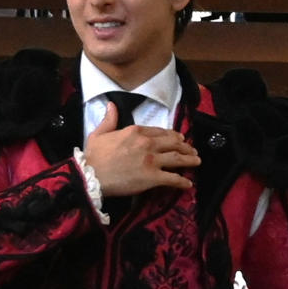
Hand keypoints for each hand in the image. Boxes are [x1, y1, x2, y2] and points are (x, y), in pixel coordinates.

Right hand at [81, 105, 198, 197]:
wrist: (91, 176)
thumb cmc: (92, 156)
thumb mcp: (98, 134)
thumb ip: (109, 120)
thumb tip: (111, 105)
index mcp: (135, 131)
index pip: (160, 131)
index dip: (171, 134)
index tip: (178, 138)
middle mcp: (147, 143)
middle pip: (173, 142)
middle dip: (185, 145)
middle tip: (192, 149)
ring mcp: (152, 160)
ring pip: (178, 158)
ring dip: (190, 159)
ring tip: (196, 161)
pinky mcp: (153, 177)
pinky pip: (173, 178)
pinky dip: (182, 181)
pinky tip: (188, 184)